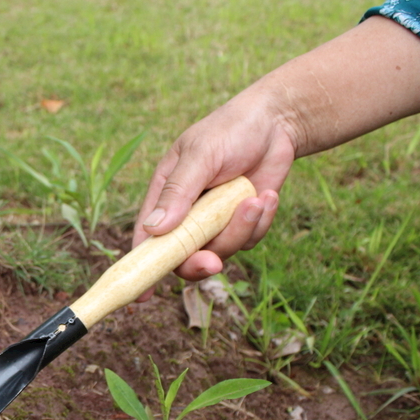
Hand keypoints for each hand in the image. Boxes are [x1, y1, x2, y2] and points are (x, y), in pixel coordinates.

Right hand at [133, 92, 290, 295]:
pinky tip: (266, 195)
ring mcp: (215, 222)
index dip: (143, 267)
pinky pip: (248, 241)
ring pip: (221, 250)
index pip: (148, 238)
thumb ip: (178, 192)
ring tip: (257, 198)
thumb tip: (154, 229)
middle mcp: (187, 215)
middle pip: (183, 257)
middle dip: (200, 262)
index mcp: (165, 197)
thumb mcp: (200, 156)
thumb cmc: (230, 130)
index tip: (142, 296)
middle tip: (215, 263)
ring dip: (240, 229)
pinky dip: (259, 221)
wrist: (277, 123)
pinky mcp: (242, 224)